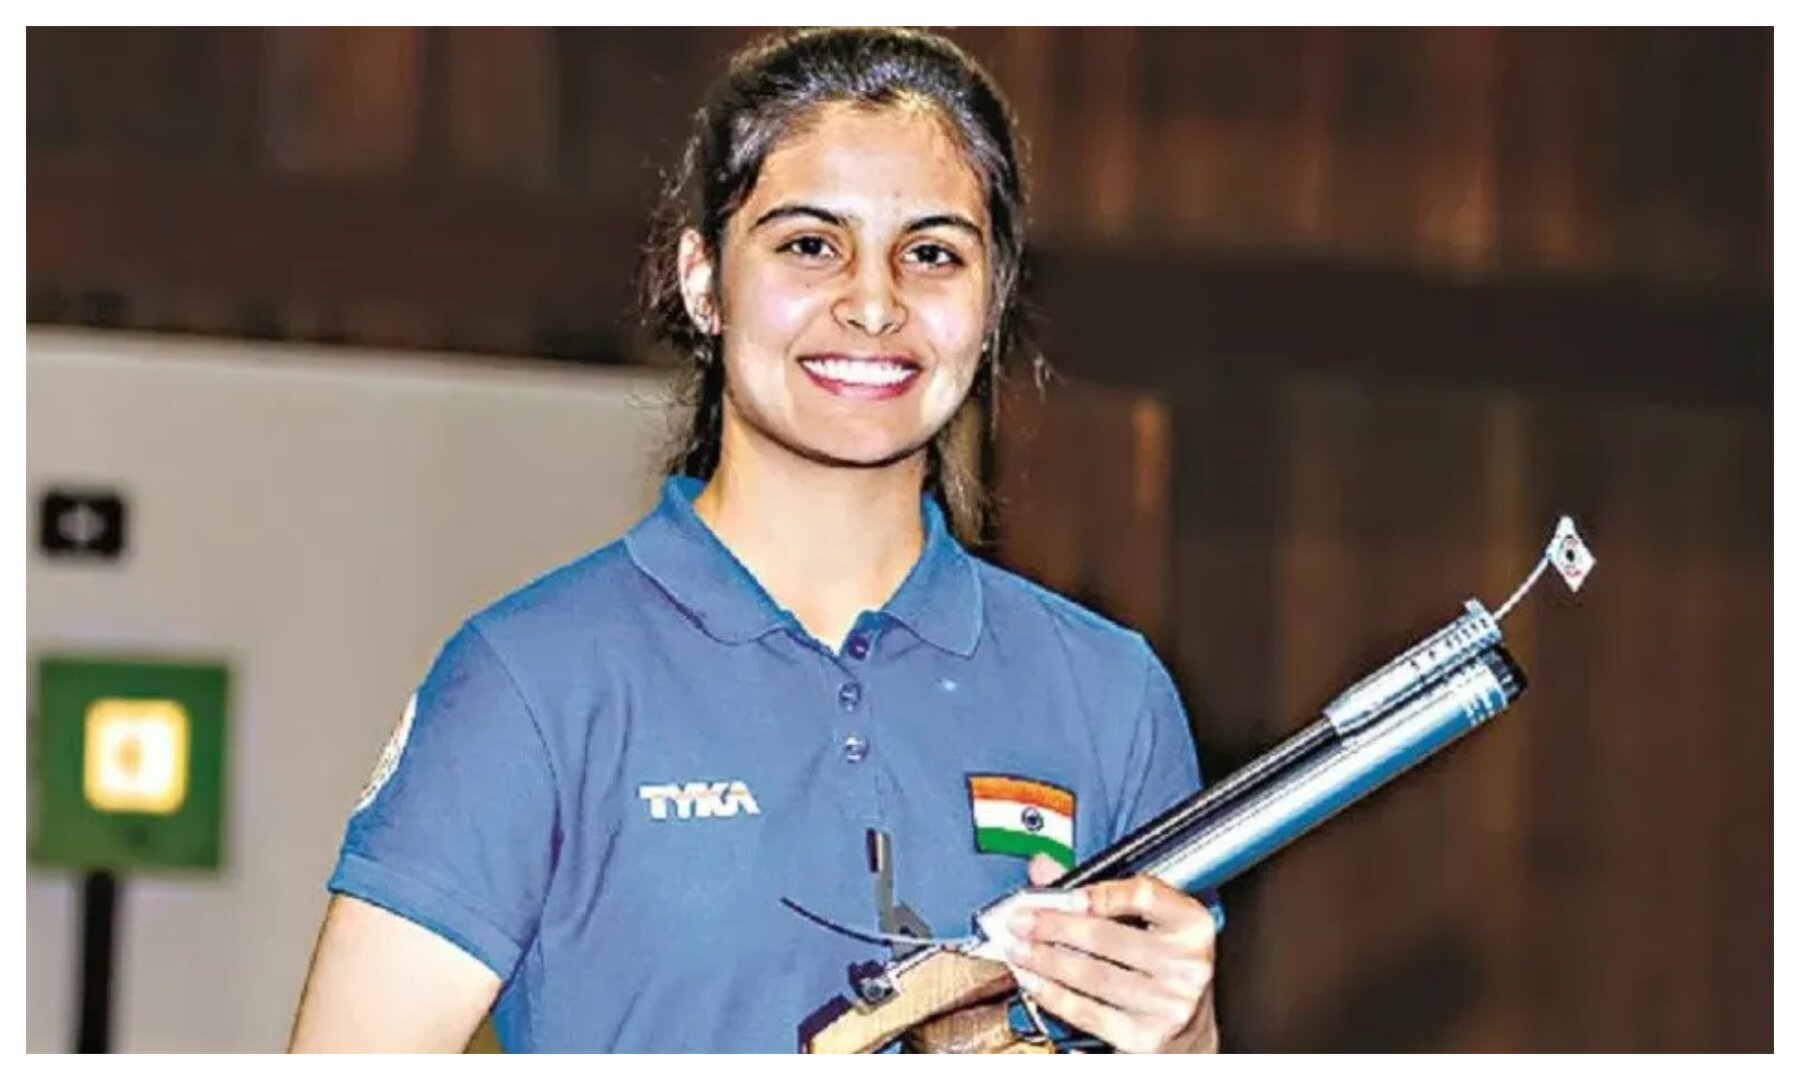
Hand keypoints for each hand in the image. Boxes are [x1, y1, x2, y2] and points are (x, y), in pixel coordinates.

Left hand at [1003, 855, 1218, 1053]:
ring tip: (1018, 949)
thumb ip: (1098, 892)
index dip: (1100, 893)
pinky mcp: (1145, 1038)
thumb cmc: (1162, 968)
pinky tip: (1033, 980)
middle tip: (1020, 920)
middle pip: (1107, 936)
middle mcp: (1187, 965)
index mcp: (1191, 925)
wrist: (1188, 1032)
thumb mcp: (1146, 923)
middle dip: (1053, 926)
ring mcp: (1168, 1004)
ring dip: (1045, 960)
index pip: (1144, 895)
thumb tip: (1043, 868)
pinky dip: (1052, 994)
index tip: (1065, 895)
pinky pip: (1088, 1012)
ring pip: (1092, 975)